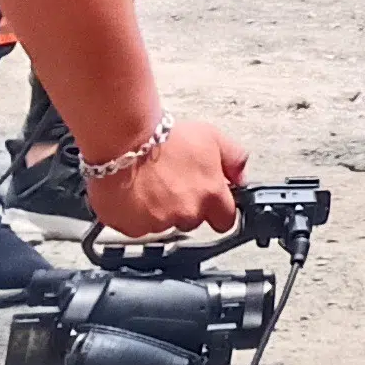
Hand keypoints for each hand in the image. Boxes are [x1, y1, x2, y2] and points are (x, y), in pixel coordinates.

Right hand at [84, 121, 247, 237]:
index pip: (226, 221)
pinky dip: (135, 215)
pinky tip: (134, 193)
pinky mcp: (132, 227)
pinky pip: (137, 227)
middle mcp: (187, 213)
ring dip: (159, 211)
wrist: (123, 141)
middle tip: (173, 183)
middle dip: (185, 207)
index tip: (211, 204)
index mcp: (210, 194)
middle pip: (192, 221)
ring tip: (150, 184)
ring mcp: (159, 223)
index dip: (218, 212)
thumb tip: (241, 177)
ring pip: (163, 225)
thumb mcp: (212, 137)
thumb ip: (234, 159)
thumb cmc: (163, 137)